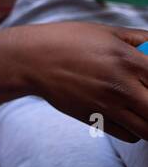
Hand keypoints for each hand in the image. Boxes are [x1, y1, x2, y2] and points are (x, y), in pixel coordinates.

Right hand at [0, 22, 147, 141]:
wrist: (30, 60)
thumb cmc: (66, 40)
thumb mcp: (106, 31)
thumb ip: (139, 38)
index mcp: (128, 60)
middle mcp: (122, 86)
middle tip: (147, 96)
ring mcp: (108, 106)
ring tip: (143, 108)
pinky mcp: (94, 119)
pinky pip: (129, 135)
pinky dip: (136, 130)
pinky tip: (130, 115)